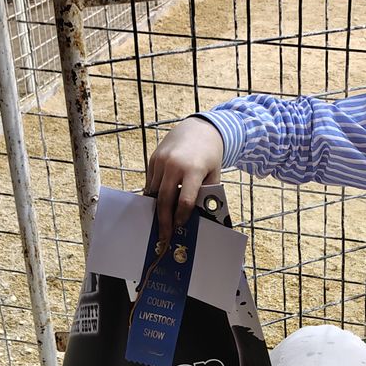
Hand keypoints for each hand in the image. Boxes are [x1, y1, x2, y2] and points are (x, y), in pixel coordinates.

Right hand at [144, 117, 224, 247]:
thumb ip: (206, 194)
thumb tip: (196, 217)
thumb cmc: (209, 156)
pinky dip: (154, 195)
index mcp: (193, 170)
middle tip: (164, 236)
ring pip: (154, 193)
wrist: (199, 129)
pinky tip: (159, 204)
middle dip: (164, 220)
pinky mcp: (153, 159)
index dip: (181, 217)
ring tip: (161, 223)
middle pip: (165, 199)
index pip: (185, 201)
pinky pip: (151, 182)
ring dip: (157, 209)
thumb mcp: (213, 175)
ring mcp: (161, 161)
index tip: (180, 226)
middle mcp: (174, 165)